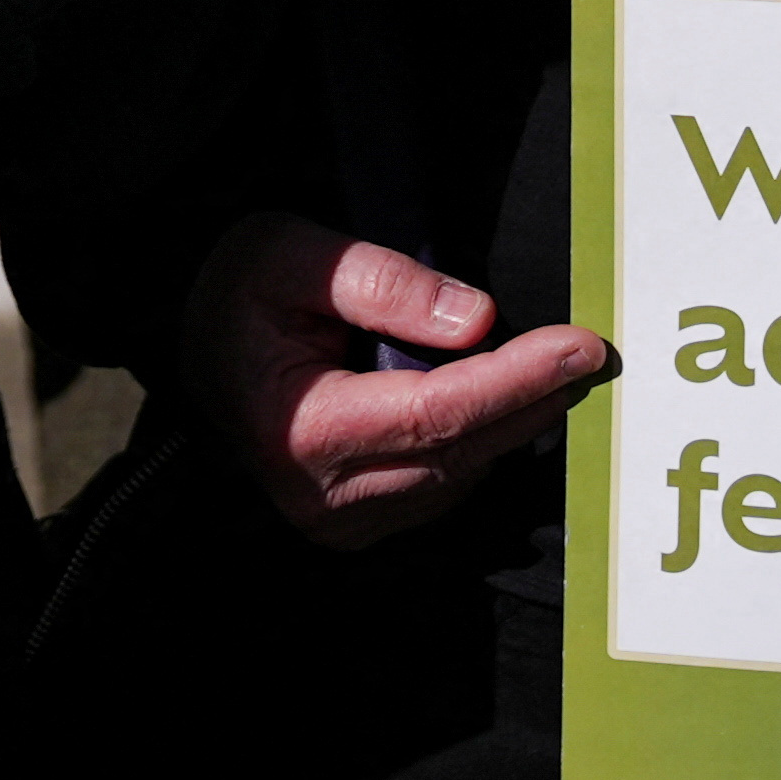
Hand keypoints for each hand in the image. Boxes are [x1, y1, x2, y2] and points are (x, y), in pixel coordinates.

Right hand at [182, 211, 616, 549]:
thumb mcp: (291, 254)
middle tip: (591, 354)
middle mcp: (323, 497)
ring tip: (556, 367)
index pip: (435, 414)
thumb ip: (380, 282)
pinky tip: (508, 397)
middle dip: (532, 401)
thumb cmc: (237, 292)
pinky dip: (483, 441)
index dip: (515, 381)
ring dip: (514, 422)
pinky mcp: (361, 525)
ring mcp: (342, 522)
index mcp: (299, 432)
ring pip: (461, 475)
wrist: (189, 344)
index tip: (579, 347)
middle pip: (460, 453)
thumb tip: (477, 321)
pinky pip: (446, 485)